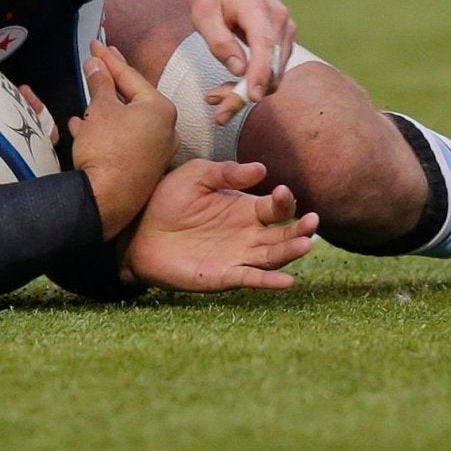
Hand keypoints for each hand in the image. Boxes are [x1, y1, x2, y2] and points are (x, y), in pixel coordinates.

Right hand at [66, 41, 177, 236]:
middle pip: (133, 97)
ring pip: (127, 120)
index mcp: (160, 109)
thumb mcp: (99, 109)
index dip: (109, 58)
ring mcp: (157, 151)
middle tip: (98, 58)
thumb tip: (96, 63)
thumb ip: (99, 82)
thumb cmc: (107, 147)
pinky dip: (105, 130)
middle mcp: (166, 129)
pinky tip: (82, 126)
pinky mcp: (144, 168)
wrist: (108, 199)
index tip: (95, 44)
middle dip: (111, 80)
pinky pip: (123, 140)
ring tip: (88, 91)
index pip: (130, 76)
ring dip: (105, 106)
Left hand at [124, 161, 318, 292]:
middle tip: (312, 222)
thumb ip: (227, 173)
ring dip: (291, 252)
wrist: (138, 229)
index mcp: (245, 207)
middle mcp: (247, 233)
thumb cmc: (168, 198)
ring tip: (306, 245)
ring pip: (273, 256)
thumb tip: (261, 169)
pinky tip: (288, 281)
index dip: (284, 200)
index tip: (283, 191)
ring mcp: (238, 256)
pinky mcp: (224, 275)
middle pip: (283, 233)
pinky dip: (271, 281)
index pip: (275, 206)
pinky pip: (252, 279)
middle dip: (300, 228)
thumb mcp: (197, 176)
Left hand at [188, 0, 297, 114]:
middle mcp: (280, 20)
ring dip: (248, 89)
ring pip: (275, 73)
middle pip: (272, 67)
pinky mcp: (284, 38)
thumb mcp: (203, 11)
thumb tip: (238, 69)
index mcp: (257, 8)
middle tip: (217, 107)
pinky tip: (233, 82)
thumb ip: (219, 40)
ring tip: (217, 95)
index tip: (251, 97)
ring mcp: (286, 30)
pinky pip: (274, 66)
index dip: (259, 74)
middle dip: (246, 92)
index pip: (264, 45)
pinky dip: (255, 79)